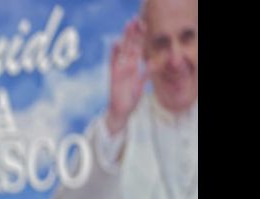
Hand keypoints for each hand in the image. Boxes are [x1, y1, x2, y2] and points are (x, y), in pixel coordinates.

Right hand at [107, 18, 147, 134]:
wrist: (120, 111)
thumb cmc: (129, 99)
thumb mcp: (140, 85)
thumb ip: (146, 74)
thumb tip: (154, 64)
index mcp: (133, 67)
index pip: (137, 49)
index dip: (140, 38)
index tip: (142, 25)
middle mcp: (126, 66)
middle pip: (129, 46)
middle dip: (132, 33)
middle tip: (134, 20)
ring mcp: (119, 70)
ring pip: (123, 50)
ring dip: (125, 38)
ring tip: (127, 26)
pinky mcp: (114, 76)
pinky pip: (113, 62)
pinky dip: (114, 53)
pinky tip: (116, 43)